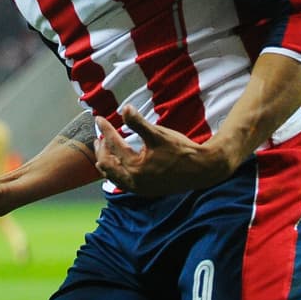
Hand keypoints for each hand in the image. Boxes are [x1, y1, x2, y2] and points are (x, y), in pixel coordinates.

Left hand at [93, 106, 237, 196]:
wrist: (202, 170)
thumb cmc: (181, 150)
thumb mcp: (159, 133)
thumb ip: (138, 123)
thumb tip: (123, 108)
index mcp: (135, 167)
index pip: (113, 145)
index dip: (105, 130)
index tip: (98, 119)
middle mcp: (134, 181)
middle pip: (107, 164)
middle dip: (101, 148)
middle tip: (99, 136)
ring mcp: (139, 189)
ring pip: (113, 176)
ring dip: (107, 162)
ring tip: (104, 149)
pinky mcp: (146, 191)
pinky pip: (123, 183)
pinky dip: (117, 171)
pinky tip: (120, 163)